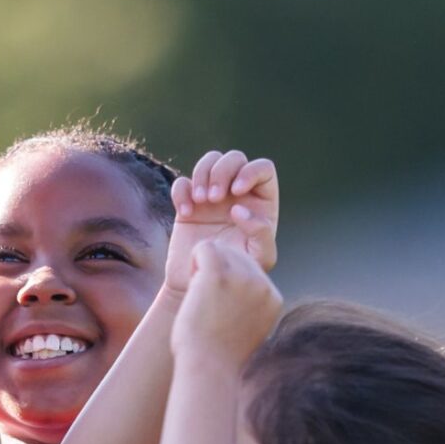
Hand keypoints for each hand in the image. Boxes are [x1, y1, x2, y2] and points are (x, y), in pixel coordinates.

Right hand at [165, 149, 279, 293]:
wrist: (204, 285)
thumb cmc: (238, 274)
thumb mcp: (259, 259)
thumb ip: (262, 234)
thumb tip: (240, 209)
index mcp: (262, 201)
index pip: (262, 168)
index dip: (250, 172)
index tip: (237, 192)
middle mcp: (239, 193)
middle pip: (234, 158)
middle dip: (222, 172)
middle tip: (214, 199)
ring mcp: (213, 195)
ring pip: (209, 161)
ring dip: (203, 175)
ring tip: (201, 201)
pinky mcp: (189, 202)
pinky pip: (183, 182)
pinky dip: (182, 191)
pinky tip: (186, 212)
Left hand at [171, 236, 282, 368]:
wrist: (208, 370)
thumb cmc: (219, 356)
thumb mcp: (246, 330)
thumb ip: (249, 306)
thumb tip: (238, 293)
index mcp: (272, 298)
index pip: (249, 271)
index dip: (230, 282)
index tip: (221, 307)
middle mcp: (262, 284)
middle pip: (236, 255)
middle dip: (218, 271)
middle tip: (208, 302)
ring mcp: (242, 277)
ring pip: (220, 248)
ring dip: (204, 268)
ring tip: (200, 297)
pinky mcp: (218, 273)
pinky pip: (204, 248)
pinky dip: (193, 263)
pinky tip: (192, 287)